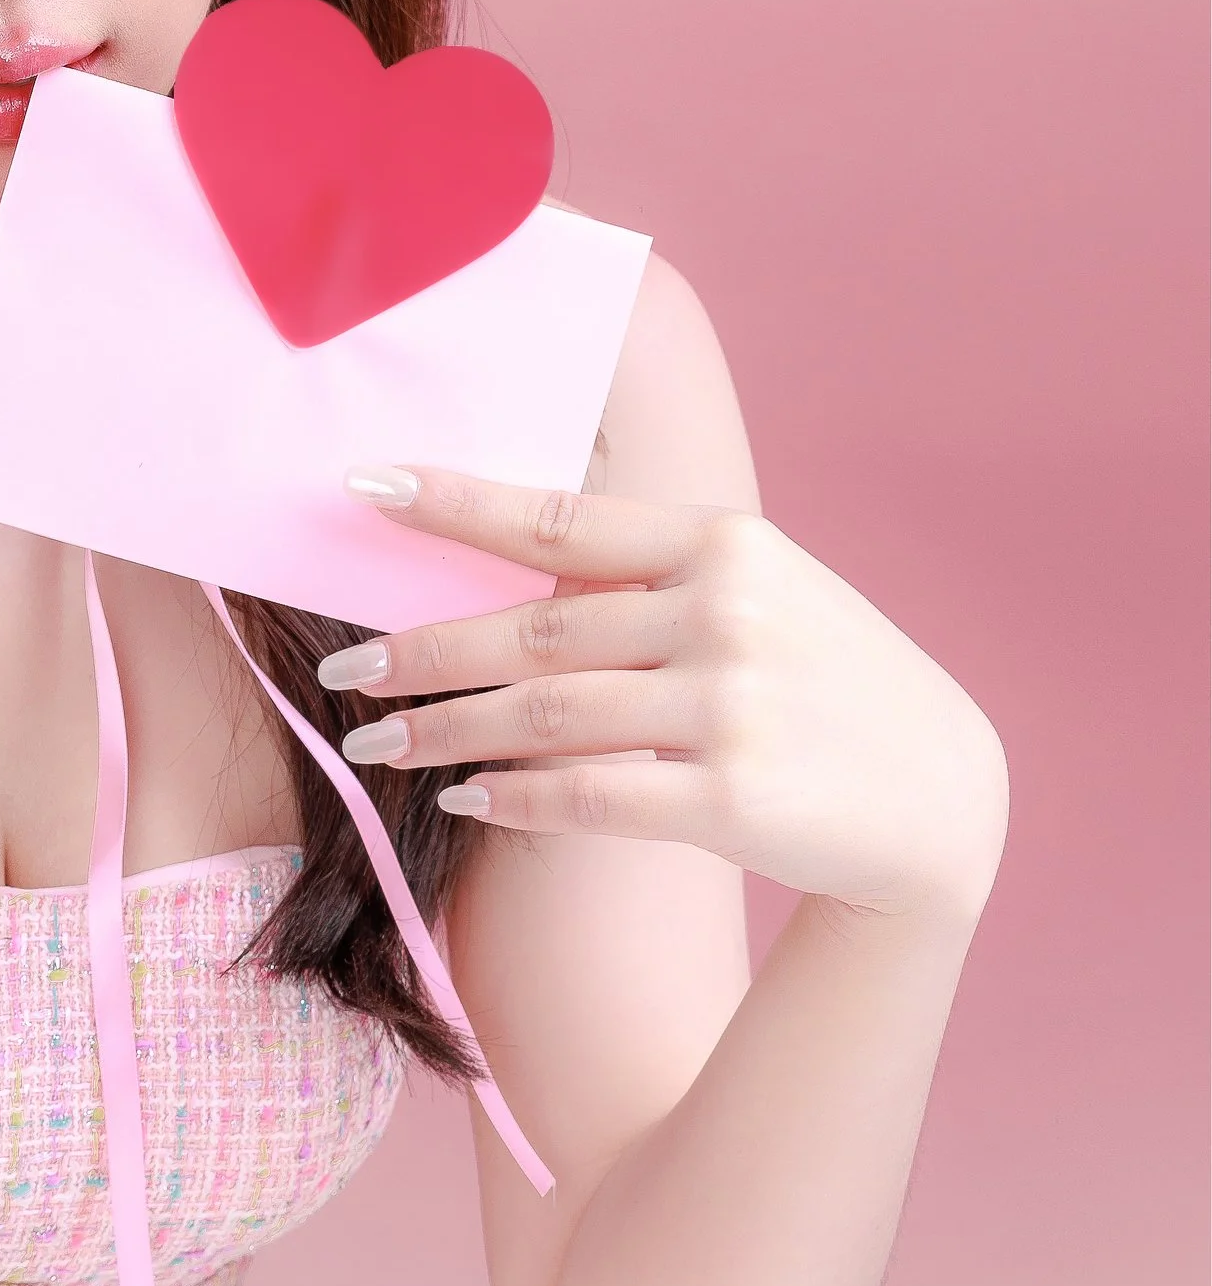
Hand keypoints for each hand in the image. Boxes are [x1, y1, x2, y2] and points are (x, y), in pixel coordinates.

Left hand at [325, 469, 1007, 930]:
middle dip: (423, 650)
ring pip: (545, 715)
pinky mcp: (733, 797)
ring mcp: (731, 706)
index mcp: (727, 544)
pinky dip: (518, 798)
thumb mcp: (768, 594)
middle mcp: (727, 613)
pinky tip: (469, 796)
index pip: (561, 516)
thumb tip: (511, 566)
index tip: (364, 486)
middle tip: (343, 667)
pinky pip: (589, 796)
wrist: (943, 799)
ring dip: (446, 731)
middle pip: (534, 628)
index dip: (455, 502)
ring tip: (376, 742)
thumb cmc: (829, 688)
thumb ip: (658, 577)